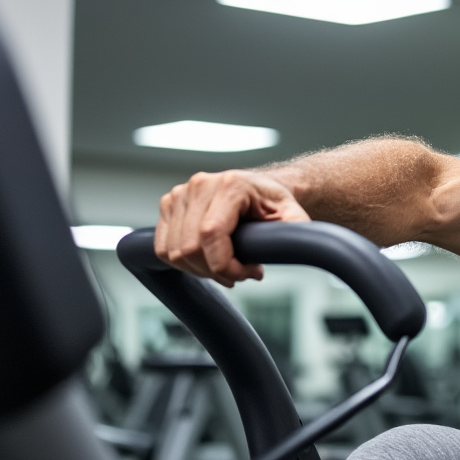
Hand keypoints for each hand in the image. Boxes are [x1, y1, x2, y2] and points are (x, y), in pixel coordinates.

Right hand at [155, 170, 310, 286]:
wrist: (261, 189)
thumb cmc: (275, 204)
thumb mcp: (294, 217)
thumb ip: (296, 233)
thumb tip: (296, 250)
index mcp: (230, 185)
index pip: (210, 234)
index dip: (224, 265)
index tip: (246, 274)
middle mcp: (200, 185)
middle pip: (189, 247)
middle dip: (214, 271)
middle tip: (240, 273)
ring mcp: (180, 193)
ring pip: (174, 251)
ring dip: (199, 270)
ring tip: (226, 266)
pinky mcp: (169, 204)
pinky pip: (163, 247)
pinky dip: (183, 263)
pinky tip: (207, 260)